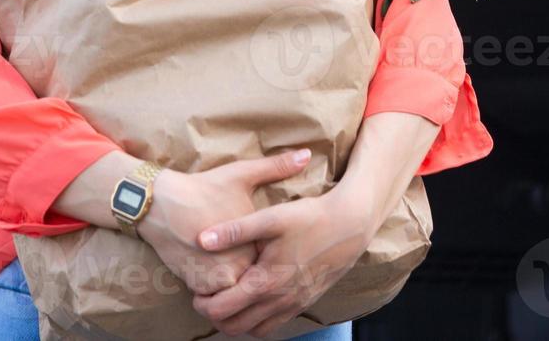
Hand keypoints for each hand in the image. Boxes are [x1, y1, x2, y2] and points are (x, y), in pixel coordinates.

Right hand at [136, 148, 312, 298]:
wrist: (161, 204)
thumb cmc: (204, 188)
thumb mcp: (242, 174)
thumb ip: (276, 167)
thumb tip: (307, 154)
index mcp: (256, 241)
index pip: (272, 256)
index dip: (266, 248)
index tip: (260, 240)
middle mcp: (240, 265)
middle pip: (254, 275)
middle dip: (249, 268)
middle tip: (236, 251)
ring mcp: (218, 279)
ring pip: (233, 288)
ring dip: (229, 278)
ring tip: (222, 258)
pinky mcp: (198, 285)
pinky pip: (213, 293)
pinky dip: (211, 284)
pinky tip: (207, 263)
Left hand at [190, 185, 376, 337]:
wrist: (350, 224)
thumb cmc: (310, 218)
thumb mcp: (271, 218)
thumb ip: (235, 230)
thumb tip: (201, 239)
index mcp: (266, 282)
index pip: (222, 310)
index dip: (202, 303)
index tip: (197, 286)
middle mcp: (279, 301)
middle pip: (234, 327)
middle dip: (215, 315)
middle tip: (208, 294)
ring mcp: (294, 305)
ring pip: (255, 331)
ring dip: (237, 321)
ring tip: (229, 297)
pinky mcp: (304, 302)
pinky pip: (274, 325)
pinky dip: (258, 320)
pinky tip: (255, 298)